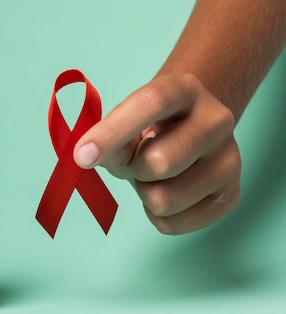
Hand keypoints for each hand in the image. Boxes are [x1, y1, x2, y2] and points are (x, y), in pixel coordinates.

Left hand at [73, 73, 240, 234]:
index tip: (82, 156)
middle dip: (135, 169)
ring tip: (155, 176)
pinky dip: (156, 216)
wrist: (188, 137)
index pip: (151, 102)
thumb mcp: (125, 125)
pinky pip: (172, 224)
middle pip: (160, 162)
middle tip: (138, 160)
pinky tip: (168, 192)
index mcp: (184, 89)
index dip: (112, 132)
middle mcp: (217, 119)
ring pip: (164, 200)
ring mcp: (231, 159)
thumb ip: (108, 139)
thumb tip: (87, 156)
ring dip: (146, 194)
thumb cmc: (149, 130)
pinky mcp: (231, 196)